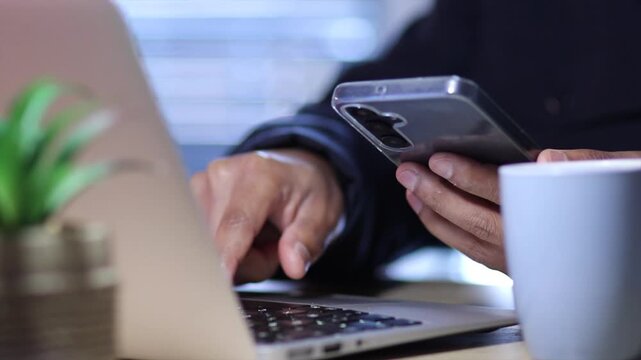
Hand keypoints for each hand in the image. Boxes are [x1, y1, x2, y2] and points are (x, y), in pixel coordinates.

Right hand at [190, 149, 343, 282]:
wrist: (296, 170)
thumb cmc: (307, 190)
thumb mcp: (322, 215)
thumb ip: (307, 240)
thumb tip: (293, 265)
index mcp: (259, 175)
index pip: (236, 224)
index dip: (227, 256)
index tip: (221, 281)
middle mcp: (224, 175)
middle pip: (220, 244)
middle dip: (248, 261)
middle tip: (275, 246)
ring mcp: (203, 183)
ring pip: (208, 247)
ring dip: (236, 254)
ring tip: (259, 237)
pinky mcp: (192, 195)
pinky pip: (201, 240)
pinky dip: (224, 246)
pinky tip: (242, 233)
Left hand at [396, 149, 640, 272]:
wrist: (631, 247)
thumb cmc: (625, 202)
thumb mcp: (623, 171)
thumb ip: (584, 164)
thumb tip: (545, 158)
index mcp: (559, 216)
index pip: (504, 193)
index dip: (468, 176)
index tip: (440, 161)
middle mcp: (537, 245)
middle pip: (475, 219)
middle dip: (435, 194)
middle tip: (408, 173)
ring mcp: (524, 260)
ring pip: (469, 241)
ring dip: (434, 215)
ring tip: (411, 191)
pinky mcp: (518, 267)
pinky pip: (474, 252)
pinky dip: (448, 232)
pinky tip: (434, 214)